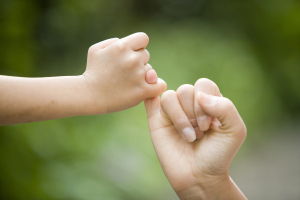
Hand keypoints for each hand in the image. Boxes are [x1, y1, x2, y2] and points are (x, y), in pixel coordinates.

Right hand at [83, 32, 165, 113]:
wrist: (89, 95)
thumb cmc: (92, 71)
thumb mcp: (96, 49)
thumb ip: (114, 41)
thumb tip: (129, 44)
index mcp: (122, 46)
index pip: (143, 38)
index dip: (138, 45)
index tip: (130, 54)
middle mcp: (132, 59)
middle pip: (146, 55)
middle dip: (138, 61)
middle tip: (124, 71)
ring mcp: (138, 75)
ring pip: (151, 70)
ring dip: (143, 75)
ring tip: (127, 82)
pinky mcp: (142, 91)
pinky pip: (160, 85)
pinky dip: (157, 87)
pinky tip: (148, 88)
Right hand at [144, 78, 246, 199]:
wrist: (200, 176)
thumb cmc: (218, 154)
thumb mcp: (235, 131)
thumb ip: (226, 108)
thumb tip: (199, 96)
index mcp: (209, 101)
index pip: (203, 85)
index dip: (205, 103)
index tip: (208, 126)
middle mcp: (190, 103)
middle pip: (186, 90)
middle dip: (193, 114)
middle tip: (199, 133)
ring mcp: (173, 111)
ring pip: (170, 96)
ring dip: (180, 118)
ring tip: (188, 136)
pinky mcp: (157, 120)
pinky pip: (152, 101)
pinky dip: (153, 99)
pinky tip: (162, 114)